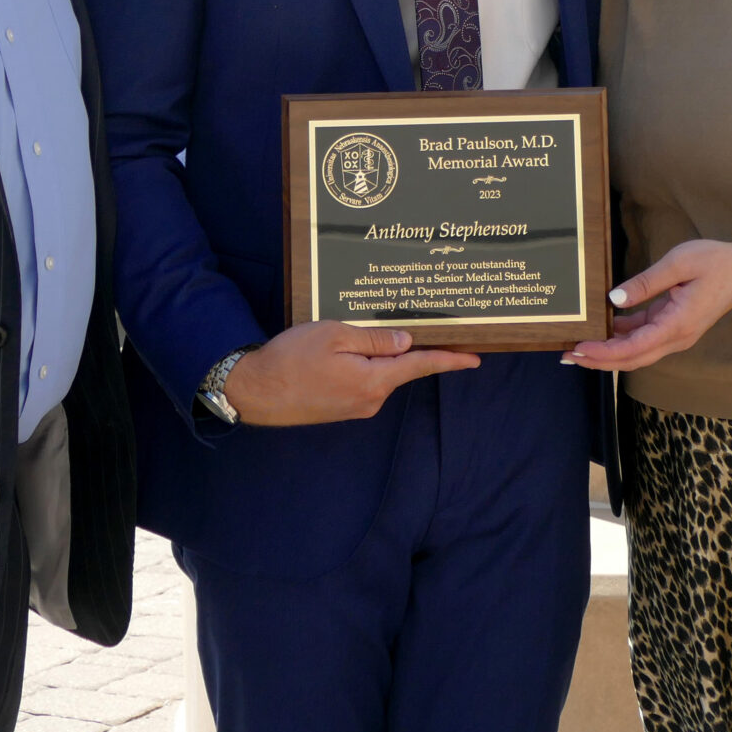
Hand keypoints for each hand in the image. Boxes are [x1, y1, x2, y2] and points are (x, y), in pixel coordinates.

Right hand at [220, 321, 479, 425]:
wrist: (255, 391)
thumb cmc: (292, 358)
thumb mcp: (335, 335)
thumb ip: (375, 339)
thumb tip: (406, 342)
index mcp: (374, 381)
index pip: (421, 366)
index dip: (450, 360)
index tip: (475, 358)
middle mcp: (370, 400)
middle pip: (400, 368)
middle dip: (406, 348)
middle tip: (415, 323)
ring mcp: (355, 407)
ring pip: (379, 374)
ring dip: (378, 355)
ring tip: (360, 333)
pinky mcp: (340, 408)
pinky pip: (362, 381)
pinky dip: (363, 365)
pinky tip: (345, 352)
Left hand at [563, 239, 731, 373]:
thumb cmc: (716, 262)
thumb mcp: (679, 263)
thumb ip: (646, 283)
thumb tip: (614, 299)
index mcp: (677, 325)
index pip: (633, 348)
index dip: (603, 352)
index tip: (579, 349)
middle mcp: (676, 337)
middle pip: (631, 358)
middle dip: (598, 360)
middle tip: (567, 355)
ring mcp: (676, 334)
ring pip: (637, 352)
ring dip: (608, 352)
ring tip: (578, 346)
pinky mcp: (674, 326)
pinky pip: (644, 338)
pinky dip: (622, 338)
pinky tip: (603, 329)